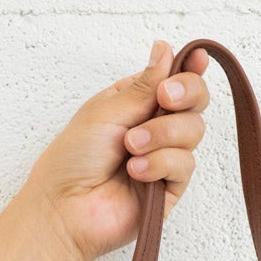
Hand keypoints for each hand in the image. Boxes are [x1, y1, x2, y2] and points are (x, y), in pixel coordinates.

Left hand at [24, 40, 211, 260]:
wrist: (64, 210)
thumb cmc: (73, 161)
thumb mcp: (107, 110)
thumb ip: (144, 85)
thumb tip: (165, 49)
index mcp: (137, 103)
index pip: (175, 80)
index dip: (190, 68)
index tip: (196, 60)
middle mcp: (155, 128)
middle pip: (195, 102)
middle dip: (186, 94)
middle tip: (164, 98)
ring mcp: (164, 159)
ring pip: (193, 131)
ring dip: (162, 134)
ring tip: (130, 147)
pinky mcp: (169, 189)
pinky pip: (184, 165)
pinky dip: (160, 164)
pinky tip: (135, 171)